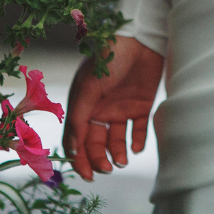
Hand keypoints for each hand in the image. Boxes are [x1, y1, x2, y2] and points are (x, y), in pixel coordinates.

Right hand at [63, 36, 164, 180]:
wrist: (140, 38)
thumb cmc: (109, 58)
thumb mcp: (89, 88)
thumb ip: (78, 118)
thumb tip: (71, 149)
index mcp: (83, 106)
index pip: (78, 140)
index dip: (80, 159)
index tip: (87, 175)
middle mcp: (101, 110)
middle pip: (96, 144)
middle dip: (99, 160)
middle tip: (108, 168)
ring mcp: (121, 109)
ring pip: (117, 141)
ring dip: (118, 154)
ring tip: (123, 160)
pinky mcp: (141, 106)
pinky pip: (138, 130)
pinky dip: (137, 142)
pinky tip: (137, 148)